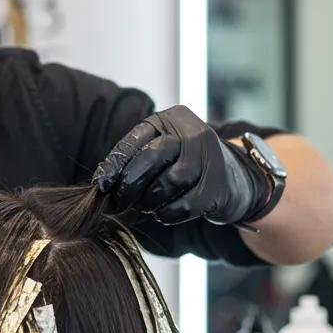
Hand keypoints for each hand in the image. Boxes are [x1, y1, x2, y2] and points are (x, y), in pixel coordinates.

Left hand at [91, 105, 265, 225]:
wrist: (231, 179)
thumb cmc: (182, 165)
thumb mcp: (159, 152)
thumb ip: (132, 161)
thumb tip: (101, 185)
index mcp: (172, 119)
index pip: (136, 140)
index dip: (115, 165)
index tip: (101, 186)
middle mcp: (194, 132)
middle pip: (153, 157)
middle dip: (130, 183)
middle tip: (119, 202)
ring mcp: (211, 158)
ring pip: (169, 181)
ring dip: (150, 200)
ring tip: (146, 204)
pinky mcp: (219, 186)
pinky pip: (184, 205)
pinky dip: (167, 213)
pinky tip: (163, 213)